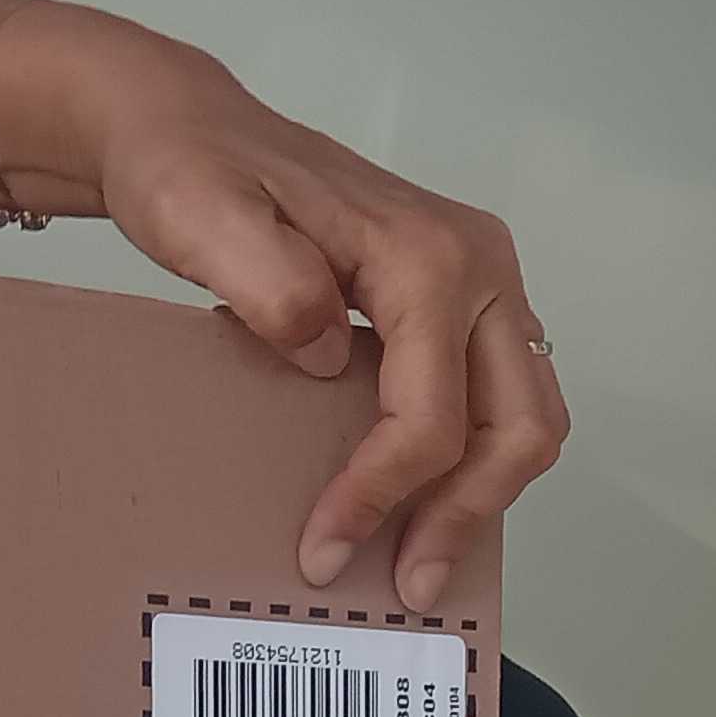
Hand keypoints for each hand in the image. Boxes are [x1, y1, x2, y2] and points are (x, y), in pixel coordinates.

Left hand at [0, 8, 566, 612]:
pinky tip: (422, 506)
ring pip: (525, 420)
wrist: (189, 130)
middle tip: (404, 586)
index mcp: (429, 254)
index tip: (321, 550)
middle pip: (516, 428)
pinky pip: (500, 401)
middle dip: (461, 517)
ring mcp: (483, 283)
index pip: (431, 415)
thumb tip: (328, 353)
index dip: (382, 496)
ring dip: (480, 499)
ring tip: (418, 561)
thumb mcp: (203, 217)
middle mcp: (480, 264)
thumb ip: (270, 283)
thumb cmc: (192, 173)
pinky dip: (474, 464)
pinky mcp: (465, 302)